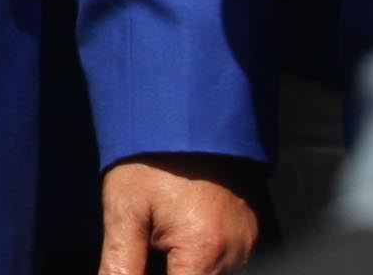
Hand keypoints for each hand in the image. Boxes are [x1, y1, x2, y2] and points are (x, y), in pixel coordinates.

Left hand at [99, 155, 262, 274]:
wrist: (187, 113)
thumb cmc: (153, 155)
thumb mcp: (125, 209)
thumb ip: (121, 262)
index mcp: (204, 249)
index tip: (141, 261)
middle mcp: (236, 252)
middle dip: (172, 269)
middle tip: (150, 242)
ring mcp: (248, 243)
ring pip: (216, 274)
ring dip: (188, 266)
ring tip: (163, 236)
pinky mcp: (251, 233)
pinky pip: (229, 261)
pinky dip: (203, 259)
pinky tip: (180, 238)